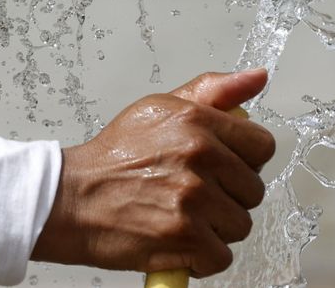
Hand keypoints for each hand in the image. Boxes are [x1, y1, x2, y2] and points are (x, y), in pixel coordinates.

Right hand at [31, 69, 274, 277]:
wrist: (72, 198)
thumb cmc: (113, 157)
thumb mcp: (159, 108)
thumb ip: (212, 91)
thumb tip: (256, 78)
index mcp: (196, 121)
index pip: (262, 145)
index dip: (245, 160)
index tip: (223, 167)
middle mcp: (199, 156)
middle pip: (253, 190)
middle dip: (228, 196)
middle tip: (194, 193)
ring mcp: (193, 198)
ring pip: (240, 224)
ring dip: (215, 228)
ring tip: (183, 215)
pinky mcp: (185, 236)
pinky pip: (221, 256)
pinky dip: (201, 257)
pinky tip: (178, 239)